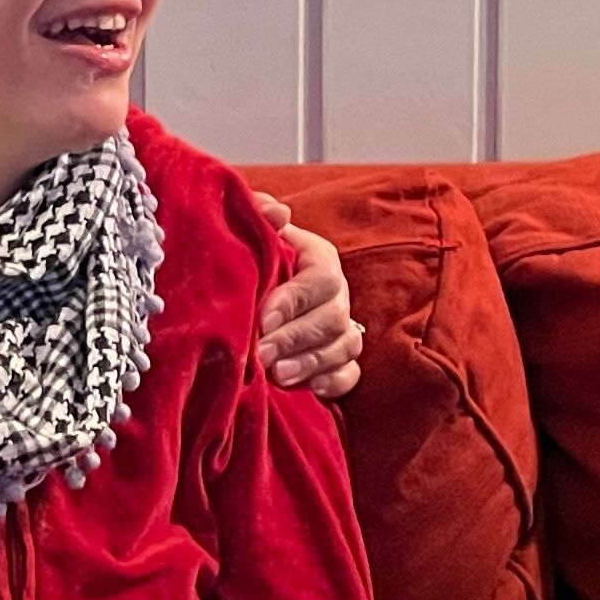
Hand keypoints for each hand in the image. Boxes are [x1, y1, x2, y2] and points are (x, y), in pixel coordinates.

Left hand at [253, 194, 365, 399]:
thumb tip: (277, 212)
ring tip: (278, 375)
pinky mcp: (340, 361)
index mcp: (319, 259)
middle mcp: (336, 294)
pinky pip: (350, 374)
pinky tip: (313, 388)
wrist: (248, 293)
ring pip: (344, 346)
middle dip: (297, 338)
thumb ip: (259, 215)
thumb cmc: (248, 260)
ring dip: (311, 362)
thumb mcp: (250, 233)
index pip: (320, 278)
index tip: (263, 319)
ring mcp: (342, 328)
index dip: (295, 301)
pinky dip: (335, 381)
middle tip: (263, 354)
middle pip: (333, 317)